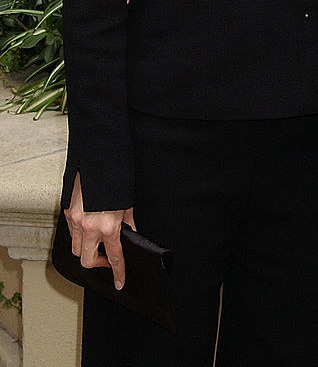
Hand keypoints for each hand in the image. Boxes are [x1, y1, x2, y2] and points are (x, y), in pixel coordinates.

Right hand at [65, 173, 135, 289]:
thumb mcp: (127, 203)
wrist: (99, 156)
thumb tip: (129, 234)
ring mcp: (75, 219)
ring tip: (97, 242)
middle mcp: (89, 226)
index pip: (114, 256)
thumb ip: (127, 222)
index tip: (119, 282)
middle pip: (87, 260)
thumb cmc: (116, 178)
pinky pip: (70, 231)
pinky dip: (78, 234)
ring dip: (86, 249)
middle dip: (97, 263)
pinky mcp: (68, 210)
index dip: (118, 271)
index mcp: (108, 225)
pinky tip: (88, 226)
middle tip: (107, 258)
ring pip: (75, 248)